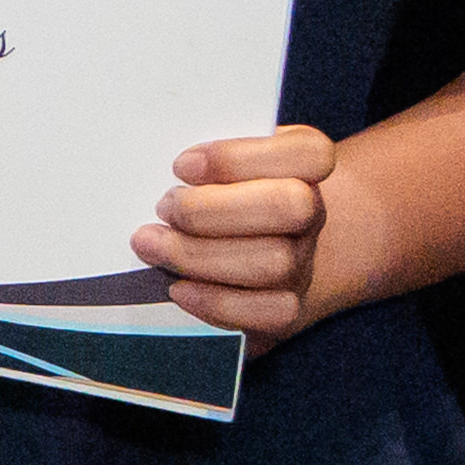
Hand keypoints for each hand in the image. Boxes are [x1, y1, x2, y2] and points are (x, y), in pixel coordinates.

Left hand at [138, 125, 366, 339]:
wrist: (266, 244)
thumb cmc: (229, 191)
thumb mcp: (222, 161)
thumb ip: (204, 160)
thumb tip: (157, 167)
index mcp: (304, 163)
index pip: (307, 152)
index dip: (240, 157)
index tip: (181, 166)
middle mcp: (313, 212)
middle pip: (289, 207)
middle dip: (211, 210)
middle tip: (162, 208)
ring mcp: (306, 261)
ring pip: (274, 263)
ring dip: (200, 256)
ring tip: (151, 244)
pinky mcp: (289, 306)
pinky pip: (267, 312)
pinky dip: (216, 302)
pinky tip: (178, 288)